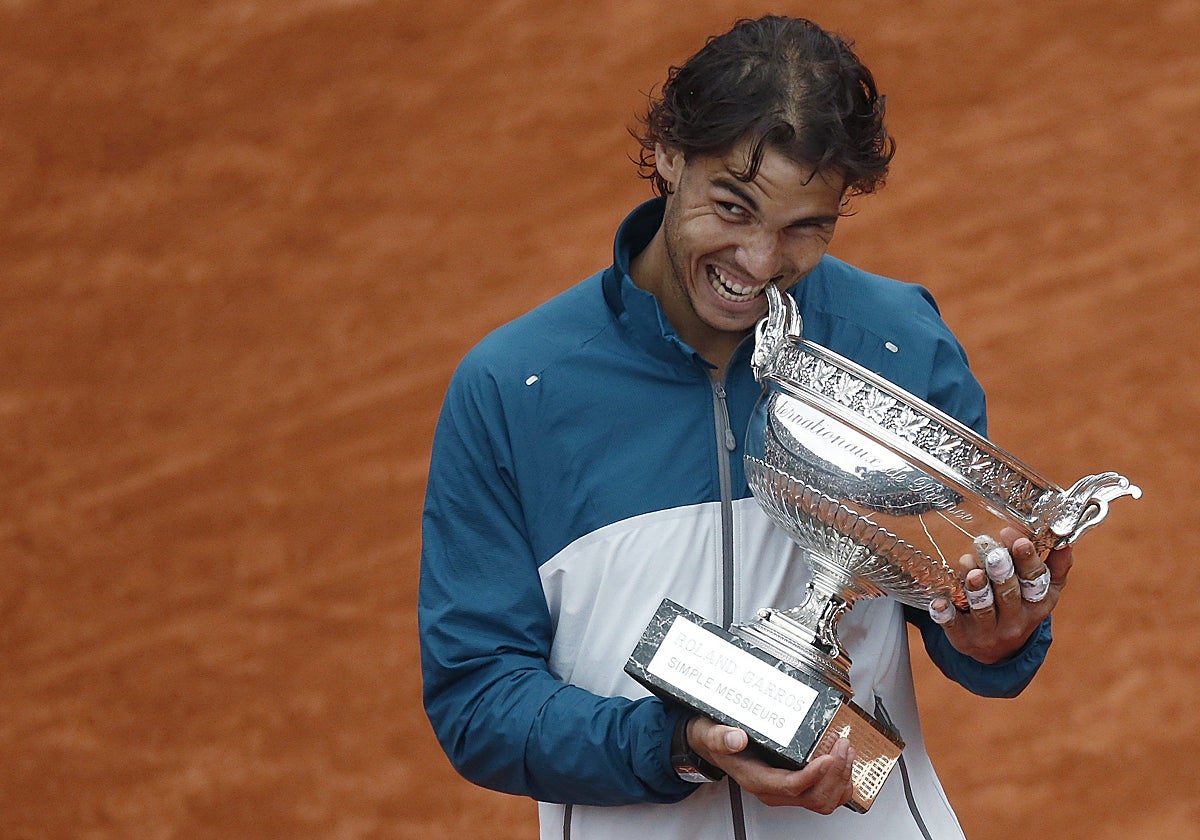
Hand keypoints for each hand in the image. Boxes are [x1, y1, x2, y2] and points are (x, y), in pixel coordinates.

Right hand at [687, 715, 854, 812]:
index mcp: (756, 779)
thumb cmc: (718, 741)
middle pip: (814, 796)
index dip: (814, 774)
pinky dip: (840, 781)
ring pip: (823, 800)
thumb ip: (722, 737)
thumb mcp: (711, 734)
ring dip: (840, 778)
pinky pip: (825, 795)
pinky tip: (842, 762)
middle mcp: (774, 790)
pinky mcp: (796, 786)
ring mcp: (786, 791)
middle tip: (841, 746)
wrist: (716, 747)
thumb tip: (736, 739)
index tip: (828, 757)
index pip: (791, 785)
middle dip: (834, 773)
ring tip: (845, 750)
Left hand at [928, 526, 1073, 662]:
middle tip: (993, 552)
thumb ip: (1056, 568)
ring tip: (971, 568)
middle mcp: (1014, 621)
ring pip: (982, 609)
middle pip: (1009, 595)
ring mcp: (987, 631)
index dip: (1027, 560)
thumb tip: (1066, 542)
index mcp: (1036, 605)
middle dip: (1002, 573)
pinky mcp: (963, 638)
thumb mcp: (1044, 593)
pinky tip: (939, 602)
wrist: (998, 653)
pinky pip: (953, 626)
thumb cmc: (1021, 609)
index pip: (1035, 582)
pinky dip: (945, 614)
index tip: (1018, 538)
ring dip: (977, 588)